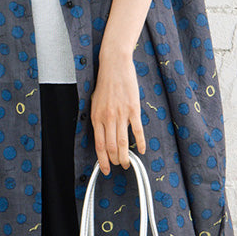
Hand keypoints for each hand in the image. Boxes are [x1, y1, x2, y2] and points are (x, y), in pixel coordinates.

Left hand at [90, 49, 146, 175]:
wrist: (114, 65)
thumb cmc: (104, 83)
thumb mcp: (94, 102)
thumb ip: (98, 119)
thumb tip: (100, 135)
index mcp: (96, 118)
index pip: (99, 145)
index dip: (102, 160)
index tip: (105, 169)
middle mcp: (108, 118)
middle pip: (112, 147)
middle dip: (115, 161)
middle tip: (118, 166)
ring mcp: (121, 114)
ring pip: (123, 143)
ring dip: (126, 156)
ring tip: (128, 163)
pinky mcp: (133, 109)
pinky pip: (137, 131)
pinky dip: (140, 143)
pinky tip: (142, 150)